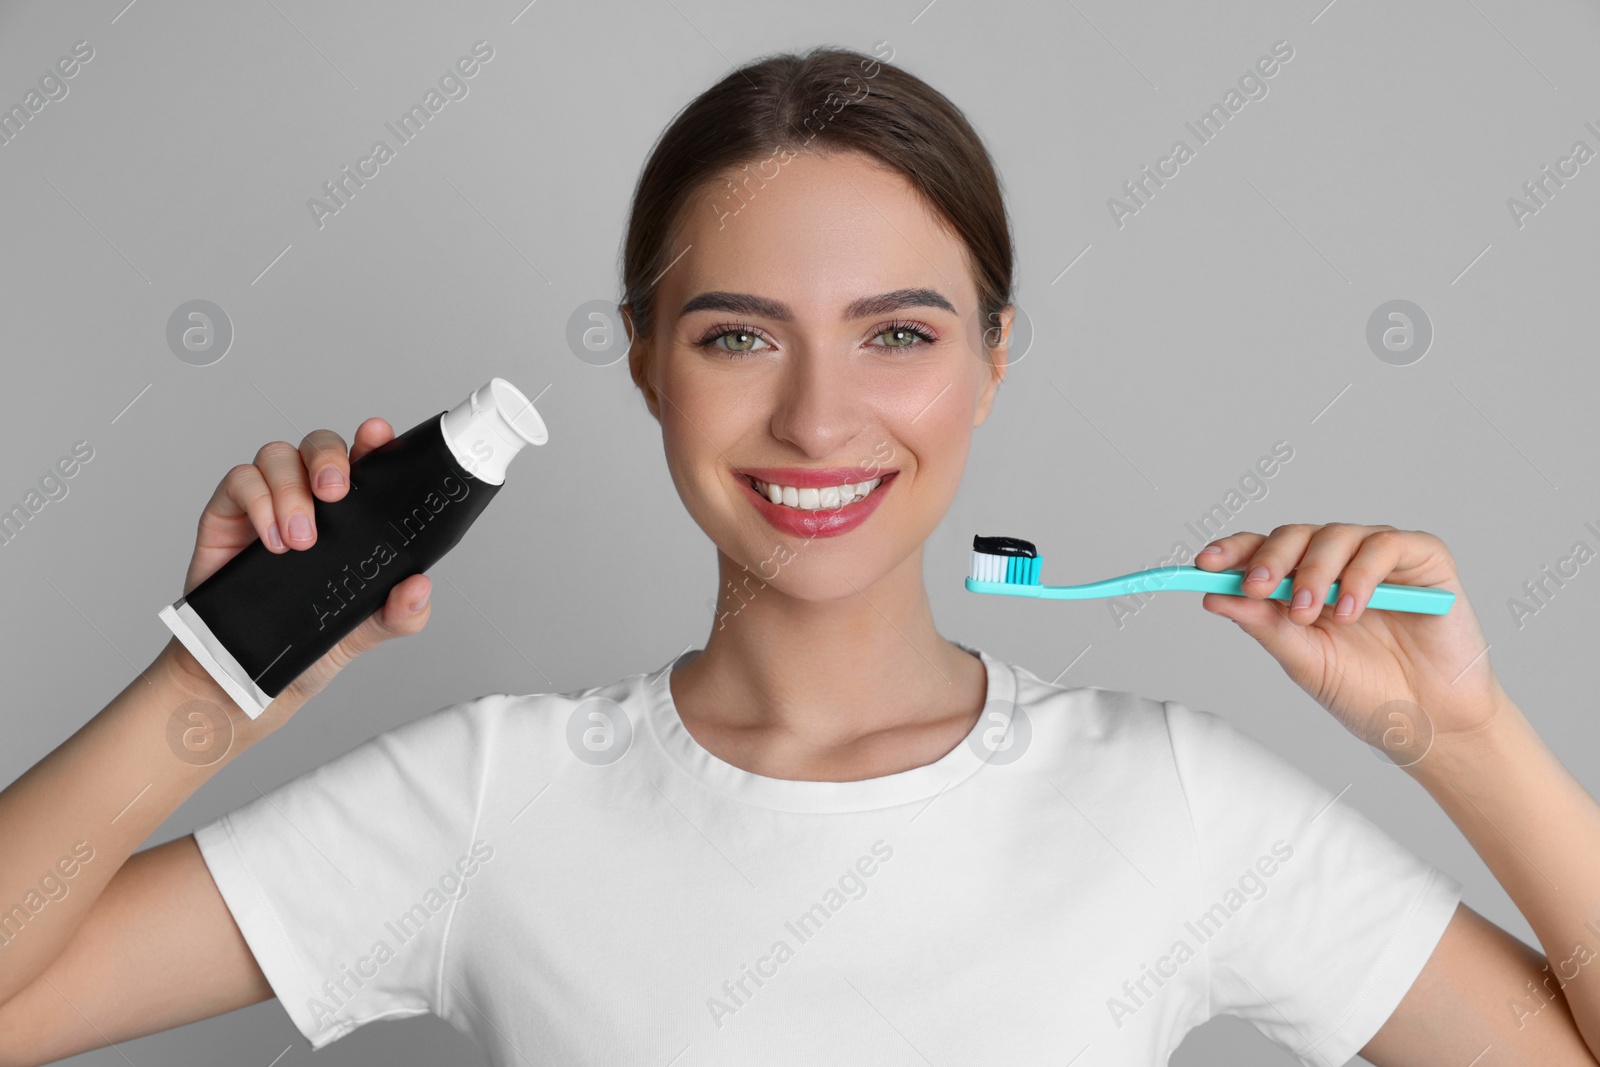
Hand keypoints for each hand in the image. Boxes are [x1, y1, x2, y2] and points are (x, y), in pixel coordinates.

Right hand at [166, 419, 433, 726]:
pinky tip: (272, 541)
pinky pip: (240, 481)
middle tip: (334, 492)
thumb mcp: (369, 628)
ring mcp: (268, 501)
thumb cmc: (313, 638)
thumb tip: (419, 588)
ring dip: (290, 490)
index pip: (365, 461)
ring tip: (300, 540)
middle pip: (318, 444)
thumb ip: (401, 613)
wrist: (249, 669)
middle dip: (328, 457)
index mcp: (353, 513)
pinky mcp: (229, 514)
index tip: (377, 435)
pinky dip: (257, 503)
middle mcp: (310, 497)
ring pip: (277, 455)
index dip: (372, 441)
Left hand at [1194, 524, 1510, 764]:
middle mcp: (1338, 564)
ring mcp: (1380, 559)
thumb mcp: (1303, 659)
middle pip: (1294, 535)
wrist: (1429, 723)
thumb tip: (1213, 596)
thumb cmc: (1367, 692)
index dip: (1234, 551)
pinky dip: (1360, 574)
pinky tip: (1350, 610)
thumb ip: (1263, 624)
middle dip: (1270, 558)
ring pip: (1335, 535)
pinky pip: (1385, 546)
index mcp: (1303, 584)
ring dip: (1314, 572)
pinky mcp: (1423, 560)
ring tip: (1309, 613)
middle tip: (1258, 588)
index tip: (1205, 564)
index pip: (1263, 552)